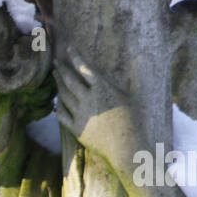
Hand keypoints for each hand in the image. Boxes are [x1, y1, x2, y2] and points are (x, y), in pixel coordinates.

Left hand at [53, 43, 148, 177]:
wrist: (126, 148)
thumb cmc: (134, 121)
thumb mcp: (134, 95)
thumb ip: (133, 75)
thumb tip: (141, 56)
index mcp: (104, 89)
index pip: (84, 68)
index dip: (75, 57)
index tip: (68, 48)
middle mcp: (89, 100)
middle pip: (70, 81)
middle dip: (61, 69)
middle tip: (55, 62)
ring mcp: (81, 115)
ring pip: (64, 96)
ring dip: (58, 85)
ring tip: (55, 77)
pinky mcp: (76, 129)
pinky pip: (62, 114)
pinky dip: (59, 105)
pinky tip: (57, 100)